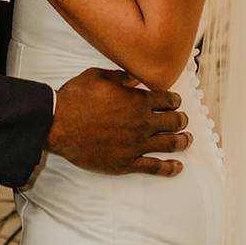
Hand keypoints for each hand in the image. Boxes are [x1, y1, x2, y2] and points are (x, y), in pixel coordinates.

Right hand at [46, 68, 192, 176]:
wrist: (58, 124)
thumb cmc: (76, 98)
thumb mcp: (98, 76)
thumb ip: (121, 77)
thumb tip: (136, 77)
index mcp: (137, 101)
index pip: (167, 100)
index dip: (175, 101)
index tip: (176, 102)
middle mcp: (142, 123)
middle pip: (173, 121)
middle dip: (181, 119)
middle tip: (183, 120)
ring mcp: (136, 144)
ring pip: (169, 144)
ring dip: (182, 141)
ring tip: (187, 140)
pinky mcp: (126, 163)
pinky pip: (154, 167)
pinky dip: (169, 168)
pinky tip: (178, 168)